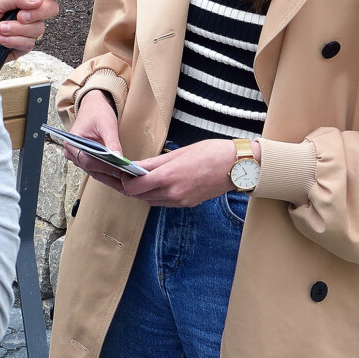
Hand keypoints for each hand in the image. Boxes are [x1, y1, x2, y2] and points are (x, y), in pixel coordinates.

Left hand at [0, 0, 63, 54]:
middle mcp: (29, 13)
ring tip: (0, 28)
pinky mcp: (23, 46)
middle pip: (51, 9)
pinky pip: (28, 43)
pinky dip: (13, 40)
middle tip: (19, 16)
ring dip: (17, 29)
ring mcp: (28, 30)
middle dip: (36, 13)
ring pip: (38, 29)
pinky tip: (2, 39)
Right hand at [63, 91, 128, 186]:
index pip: (87, 160)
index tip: (120, 170)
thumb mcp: (106, 125)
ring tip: (127, 179)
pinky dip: (110, 172)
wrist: (93, 106)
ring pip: (96, 172)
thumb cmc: (97, 112)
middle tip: (128, 178)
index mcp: (71, 143)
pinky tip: (123, 176)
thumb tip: (119, 159)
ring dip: (111, 176)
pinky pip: (98, 170)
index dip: (104, 166)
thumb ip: (112, 142)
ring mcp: (79, 158)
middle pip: (91, 169)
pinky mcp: (88, 160)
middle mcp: (72, 153)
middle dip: (110, 174)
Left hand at [116, 139, 237, 207]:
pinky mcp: (188, 204)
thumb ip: (154, 163)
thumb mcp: (178, 153)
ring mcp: (181, 201)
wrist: (237, 167)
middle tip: (127, 175)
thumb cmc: (210, 153)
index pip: (133, 187)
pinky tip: (158, 184)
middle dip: (130, 187)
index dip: (124, 181)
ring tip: (141, 178)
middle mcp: (173, 193)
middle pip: (140, 196)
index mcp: (168, 177)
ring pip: (151, 201)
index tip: (122, 172)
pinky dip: (157, 195)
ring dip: (143, 192)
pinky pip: (164, 203)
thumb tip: (135, 166)